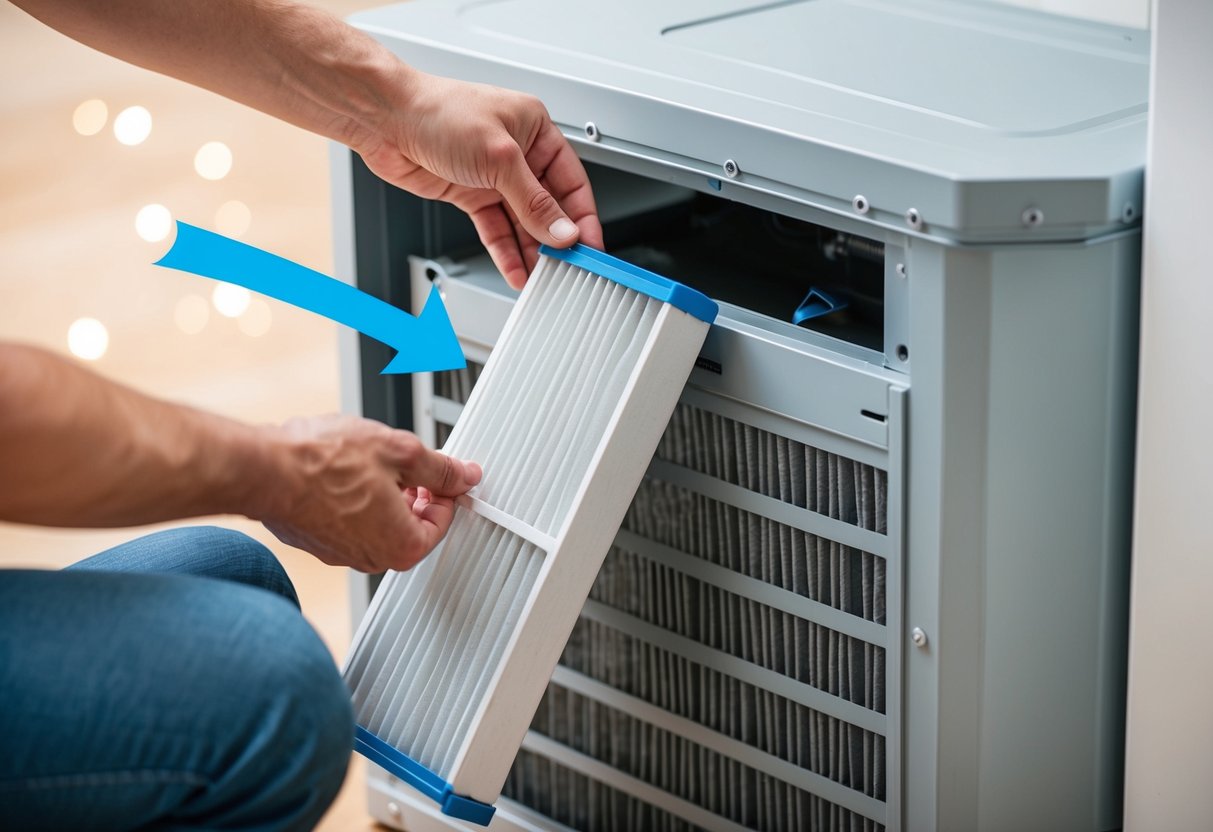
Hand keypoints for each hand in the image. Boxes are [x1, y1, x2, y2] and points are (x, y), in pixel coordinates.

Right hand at [259, 414, 481, 571]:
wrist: (265, 469)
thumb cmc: (325, 463)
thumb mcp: (401, 452)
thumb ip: (441, 468)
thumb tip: (466, 475)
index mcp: (403, 545)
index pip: (443, 521)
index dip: (447, 489)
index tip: (442, 471)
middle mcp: (373, 558)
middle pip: (412, 524)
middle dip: (416, 491)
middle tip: (408, 462)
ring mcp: (342, 553)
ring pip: (380, 522)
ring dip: (385, 492)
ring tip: (371, 461)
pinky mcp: (317, 541)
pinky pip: (350, 522)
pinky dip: (355, 499)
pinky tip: (344, 472)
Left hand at [351, 68, 603, 288]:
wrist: (385, 120)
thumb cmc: (437, 112)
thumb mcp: (499, 158)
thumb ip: (533, 201)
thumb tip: (562, 230)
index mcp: (535, 129)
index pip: (572, 181)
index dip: (583, 216)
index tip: (590, 246)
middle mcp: (517, 153)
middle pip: (548, 206)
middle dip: (556, 239)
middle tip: (568, 267)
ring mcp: (493, 176)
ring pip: (521, 222)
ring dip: (531, 250)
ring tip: (543, 276)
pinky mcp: (470, 194)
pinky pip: (495, 229)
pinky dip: (506, 251)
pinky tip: (516, 269)